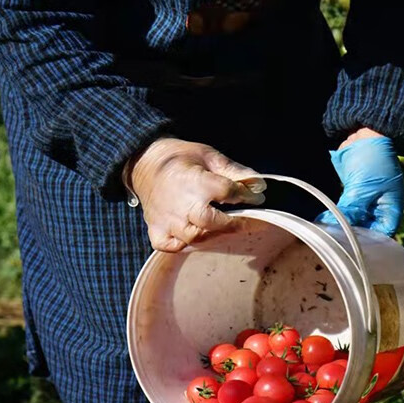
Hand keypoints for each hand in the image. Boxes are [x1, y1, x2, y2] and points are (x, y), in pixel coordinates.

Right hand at [126, 137, 265, 251]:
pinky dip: (182, 246)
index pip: (226, 191)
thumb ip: (234, 170)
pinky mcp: (156, 230)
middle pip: (210, 221)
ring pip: (193, 238)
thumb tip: (259, 184)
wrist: (144, 161)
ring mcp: (166, 220)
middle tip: (245, 220)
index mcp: (194, 180)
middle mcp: (180, 204)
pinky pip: (170, 247)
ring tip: (220, 227)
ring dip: (211, 234)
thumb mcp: (209, 155)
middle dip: (232, 223)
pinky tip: (192, 236)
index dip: (246, 195)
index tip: (257, 198)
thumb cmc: (180, 158)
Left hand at [317, 129, 403, 235]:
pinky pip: (346, 212)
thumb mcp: (363, 187)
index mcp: (391, 209)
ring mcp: (367, 202)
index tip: (350, 250)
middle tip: (334, 244)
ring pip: (354, 222)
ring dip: (341, 227)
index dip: (368, 244)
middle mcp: (380, 209)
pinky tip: (324, 222)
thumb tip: (333, 227)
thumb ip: (351, 209)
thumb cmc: (373, 159)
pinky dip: (336, 216)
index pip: (382, 236)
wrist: (365, 133)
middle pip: (366, 231)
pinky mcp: (354, 196)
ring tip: (326, 235)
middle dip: (351, 237)